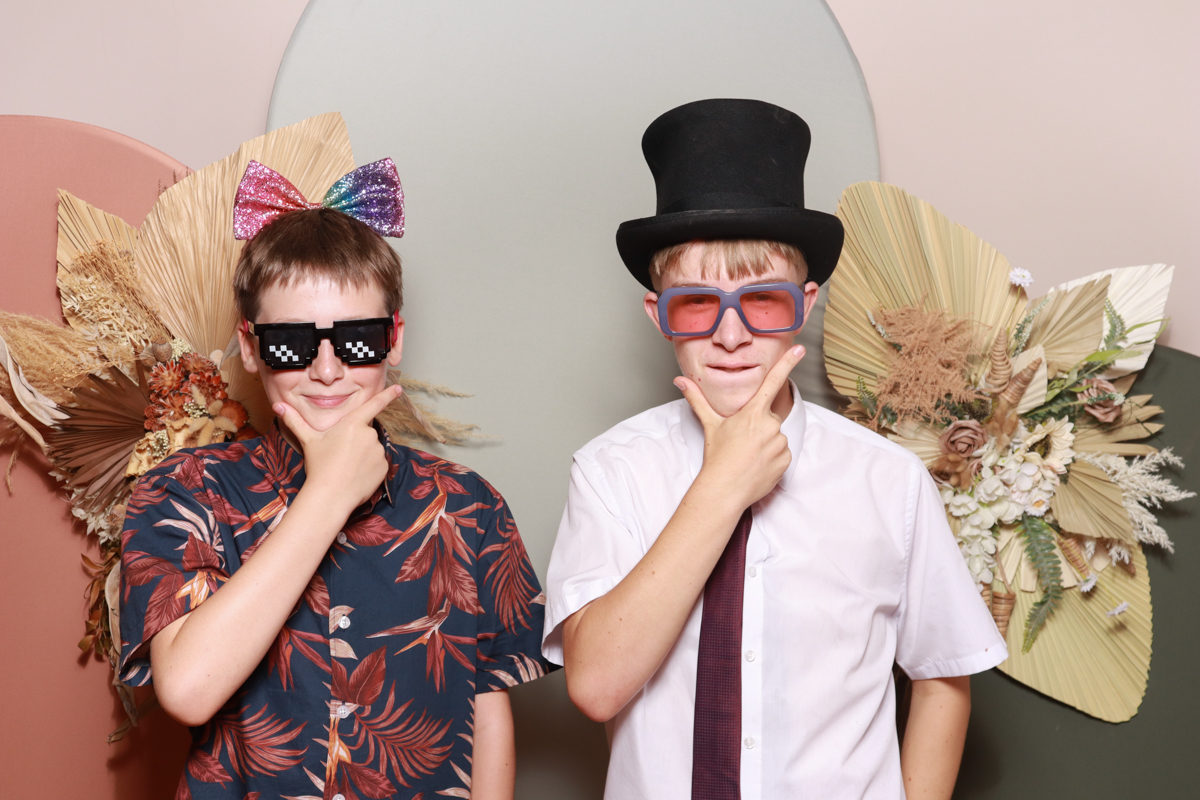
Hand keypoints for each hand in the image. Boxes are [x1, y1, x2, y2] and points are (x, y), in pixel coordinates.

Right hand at [274, 384, 402, 515]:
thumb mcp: (308, 440)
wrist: (331, 495)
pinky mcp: (384, 467)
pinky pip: (377, 464)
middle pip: (365, 433)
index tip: (399, 388)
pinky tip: (356, 475)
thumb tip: (277, 405)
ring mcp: (379, 451)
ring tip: (346, 467)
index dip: (388, 395)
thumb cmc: (319, 465)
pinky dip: (369, 468)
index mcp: (353, 423)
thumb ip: (295, 421)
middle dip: (356, 441)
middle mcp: (370, 434)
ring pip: (371, 449)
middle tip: (340, 455)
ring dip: (362, 455)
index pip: (374, 405)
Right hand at [674, 345, 803, 509]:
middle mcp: (770, 425)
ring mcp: (780, 443)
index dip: (787, 363)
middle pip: (769, 418)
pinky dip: (772, 458)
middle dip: (759, 427)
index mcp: (753, 413)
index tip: (799, 349)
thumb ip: (697, 399)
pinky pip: (782, 453)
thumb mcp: (709, 424)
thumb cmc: (717, 456)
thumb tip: (680, 380)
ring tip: (748, 456)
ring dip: (765, 443)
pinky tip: (757, 465)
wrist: (724, 489)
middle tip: (742, 442)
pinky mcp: (786, 460)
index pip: (773, 382)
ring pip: (776, 437)